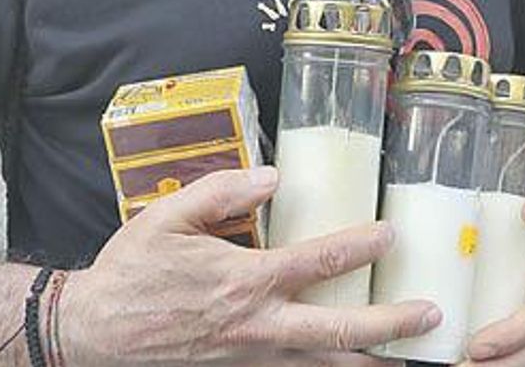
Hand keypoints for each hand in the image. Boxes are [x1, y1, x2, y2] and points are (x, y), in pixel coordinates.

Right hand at [62, 167, 439, 366]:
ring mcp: (251, 356)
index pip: (319, 262)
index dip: (361, 247)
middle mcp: (257, 325)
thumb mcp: (167, 219)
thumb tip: (271, 176)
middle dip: (390, 324)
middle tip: (432, 315)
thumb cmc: (130, 272)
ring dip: (369, 360)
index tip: (391, 234)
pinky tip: (351, 364)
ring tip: (411, 358)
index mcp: (245, 281)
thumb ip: (221, 192)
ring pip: (323, 363)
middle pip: (339, 330)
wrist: (93, 333)